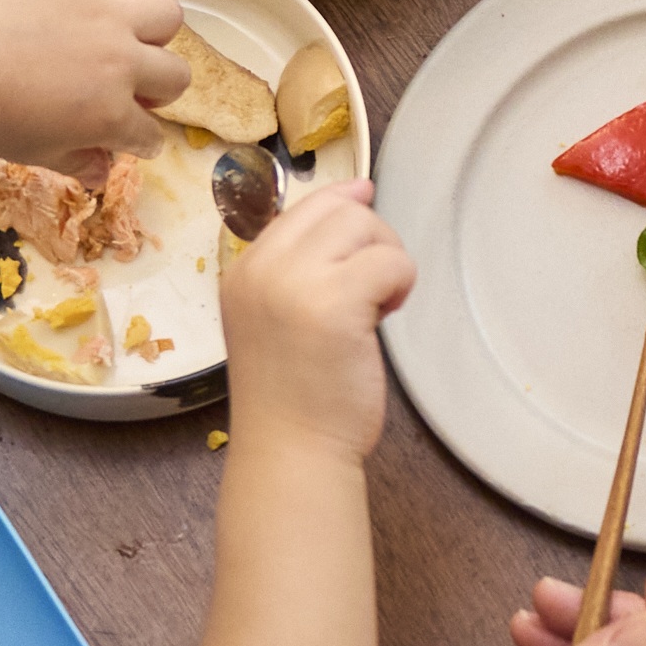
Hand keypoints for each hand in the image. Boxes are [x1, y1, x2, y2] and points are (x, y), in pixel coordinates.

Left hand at [0, 0, 192, 172]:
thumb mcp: (32, 153)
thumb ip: (76, 162)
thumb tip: (102, 171)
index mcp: (111, 115)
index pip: (150, 134)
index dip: (142, 141)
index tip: (131, 138)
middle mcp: (123, 63)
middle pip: (176, 76)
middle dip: (160, 90)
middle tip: (131, 88)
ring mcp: (108, 13)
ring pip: (167, 16)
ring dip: (152, 33)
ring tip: (124, 38)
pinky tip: (85, 3)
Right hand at [216, 184, 408, 466]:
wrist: (291, 452)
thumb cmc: (293, 394)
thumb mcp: (277, 316)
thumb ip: (303, 265)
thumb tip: (360, 193)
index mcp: (244, 271)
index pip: (301, 207)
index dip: (344, 207)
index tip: (367, 234)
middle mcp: (262, 269)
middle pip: (338, 208)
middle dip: (371, 239)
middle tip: (372, 289)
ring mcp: (293, 283)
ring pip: (364, 225)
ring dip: (387, 260)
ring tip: (375, 306)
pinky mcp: (334, 303)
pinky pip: (391, 261)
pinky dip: (401, 283)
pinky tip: (384, 317)